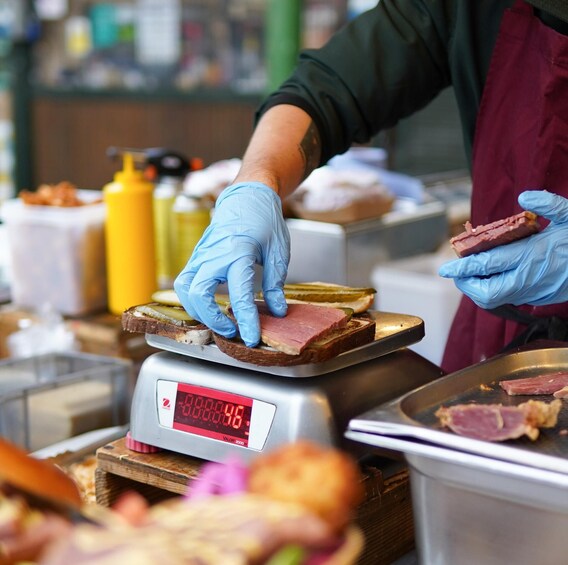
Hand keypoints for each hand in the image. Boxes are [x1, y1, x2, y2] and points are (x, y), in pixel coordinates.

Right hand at [174, 182, 289, 345]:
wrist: (248, 194)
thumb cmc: (265, 219)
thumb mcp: (278, 251)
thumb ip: (276, 284)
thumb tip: (277, 311)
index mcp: (238, 252)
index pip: (239, 295)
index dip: (246, 322)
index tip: (252, 339)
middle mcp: (213, 254)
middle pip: (198, 295)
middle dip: (213, 320)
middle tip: (234, 330)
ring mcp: (201, 255)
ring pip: (185, 289)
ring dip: (198, 311)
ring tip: (220, 321)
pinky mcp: (197, 257)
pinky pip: (186, 282)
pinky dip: (194, 299)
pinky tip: (212, 306)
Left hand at [438, 190, 567, 308]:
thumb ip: (548, 204)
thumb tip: (524, 197)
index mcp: (533, 254)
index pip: (489, 264)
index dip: (464, 268)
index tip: (445, 268)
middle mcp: (531, 277)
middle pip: (487, 292)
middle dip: (466, 284)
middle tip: (456, 274)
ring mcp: (536, 291)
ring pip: (497, 299)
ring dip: (479, 289)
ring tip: (471, 274)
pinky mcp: (541, 298)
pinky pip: (509, 298)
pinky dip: (495, 289)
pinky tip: (492, 276)